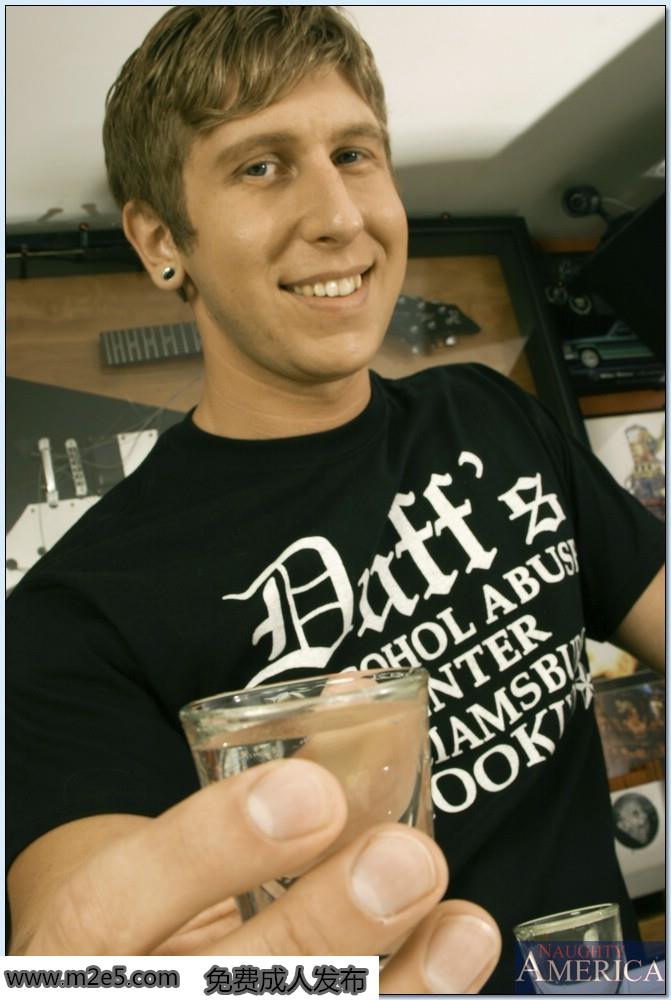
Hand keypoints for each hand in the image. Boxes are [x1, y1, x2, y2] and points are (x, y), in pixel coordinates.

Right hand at [9, 759, 499, 992]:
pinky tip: (458, 951)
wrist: (122, 971)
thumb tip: (355, 698)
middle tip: (403, 857)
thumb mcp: (148, 846)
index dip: (208, 850)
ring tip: (460, 925)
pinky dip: (413, 994)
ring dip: (396, 981)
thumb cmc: (142, 902)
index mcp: (72, 951)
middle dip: (325, 926)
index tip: (306, 788)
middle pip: (224, 991)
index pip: (108, 909)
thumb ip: (241, 795)